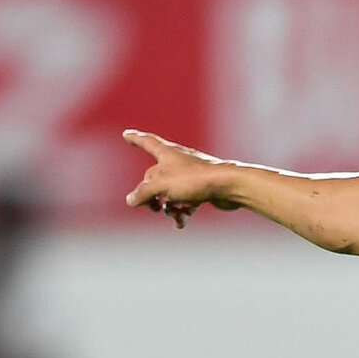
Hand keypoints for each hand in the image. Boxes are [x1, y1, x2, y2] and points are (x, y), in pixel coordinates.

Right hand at [123, 129, 238, 227]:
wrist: (231, 186)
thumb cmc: (197, 179)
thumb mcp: (162, 186)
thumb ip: (143, 193)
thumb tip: (131, 200)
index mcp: (167, 153)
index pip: (147, 142)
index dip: (135, 139)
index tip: (126, 134)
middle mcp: (179, 161)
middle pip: (155, 177)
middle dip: (150, 194)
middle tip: (152, 207)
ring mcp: (191, 175)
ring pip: (170, 192)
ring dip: (167, 206)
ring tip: (171, 214)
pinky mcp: (203, 188)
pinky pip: (186, 201)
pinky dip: (182, 212)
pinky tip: (181, 223)